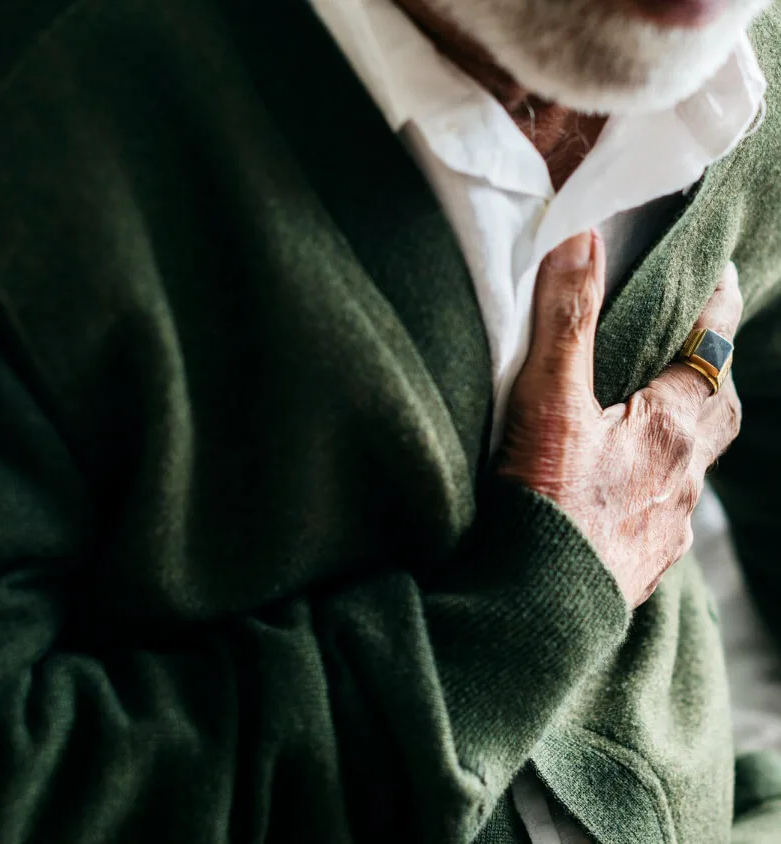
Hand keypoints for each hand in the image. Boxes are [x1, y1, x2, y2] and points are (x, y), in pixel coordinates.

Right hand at [499, 231, 742, 608]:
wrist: (536, 613)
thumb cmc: (546, 508)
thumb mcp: (549, 403)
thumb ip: (566, 320)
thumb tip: (583, 238)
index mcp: (674, 426)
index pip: (711, 350)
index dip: (713, 308)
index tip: (716, 275)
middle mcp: (685, 476)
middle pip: (715, 409)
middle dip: (706, 373)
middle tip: (687, 346)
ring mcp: (668, 526)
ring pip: (688, 466)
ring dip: (674, 436)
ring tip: (642, 419)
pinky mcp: (641, 564)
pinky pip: (660, 513)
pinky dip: (646, 490)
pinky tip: (614, 496)